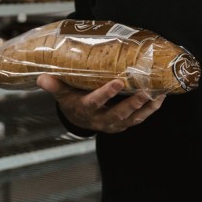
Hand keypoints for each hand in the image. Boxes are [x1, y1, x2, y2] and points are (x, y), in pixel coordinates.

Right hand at [36, 74, 165, 133]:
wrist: (79, 120)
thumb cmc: (72, 100)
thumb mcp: (62, 94)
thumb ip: (54, 86)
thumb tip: (41, 77)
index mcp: (85, 109)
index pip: (95, 102)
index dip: (106, 94)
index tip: (118, 82)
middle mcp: (100, 119)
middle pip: (117, 114)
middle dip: (131, 104)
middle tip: (144, 91)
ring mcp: (113, 124)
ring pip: (131, 118)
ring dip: (145, 107)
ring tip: (157, 94)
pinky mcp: (124, 124)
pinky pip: (139, 119)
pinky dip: (151, 110)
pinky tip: (160, 98)